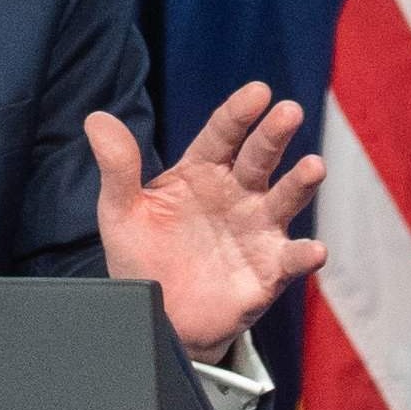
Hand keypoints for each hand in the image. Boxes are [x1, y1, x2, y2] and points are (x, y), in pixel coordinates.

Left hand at [90, 84, 326, 358]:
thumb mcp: (121, 212)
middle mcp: (237, 194)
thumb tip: (96, 119)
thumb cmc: (142, 258)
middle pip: (259, 158)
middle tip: (289, 112)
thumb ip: (117, 168)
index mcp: (201, 172)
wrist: (158, 317)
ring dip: (300, 183)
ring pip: (284, 200)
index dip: (239, 113)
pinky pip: (291, 260)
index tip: (258, 92)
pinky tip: (313, 250)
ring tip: (314, 167)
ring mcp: (257, 230)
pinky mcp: (269, 271)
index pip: (223, 134)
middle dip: (274, 135)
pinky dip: (304, 255)